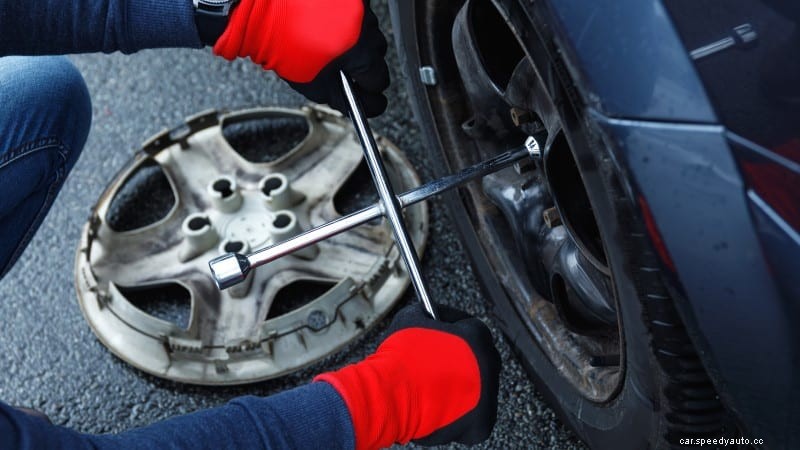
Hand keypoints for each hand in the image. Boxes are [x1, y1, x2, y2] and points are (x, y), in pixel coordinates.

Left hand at [214, 0, 389, 116]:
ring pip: (368, 31)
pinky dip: (346, 21)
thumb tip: (357, 105)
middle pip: (378, 53)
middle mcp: (361, 23)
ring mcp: (356, 4)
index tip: (366, 94)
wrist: (258, 8)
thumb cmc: (278, 43)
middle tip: (343, 68)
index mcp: (356, 49)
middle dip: (363, 63)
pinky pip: (356, 12)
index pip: (379, 79)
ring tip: (330, 44)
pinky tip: (327, 26)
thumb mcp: (311, 83)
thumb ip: (339, 98)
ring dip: (355, 40)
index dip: (370, 89)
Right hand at [315, 304, 500, 448]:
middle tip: (438, 362)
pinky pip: (473, 418)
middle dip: (459, 360)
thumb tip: (428, 316)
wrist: (392, 394)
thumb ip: (427, 314)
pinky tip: (440, 407)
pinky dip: (459, 415)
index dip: (452, 329)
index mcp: (477, 337)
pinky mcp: (480, 423)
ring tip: (434, 388)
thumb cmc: (400, 359)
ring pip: (477, 389)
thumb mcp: (410, 318)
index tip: (441, 333)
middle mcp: (488, 365)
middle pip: (478, 360)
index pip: (470, 327)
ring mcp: (487, 396)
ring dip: (460, 387)